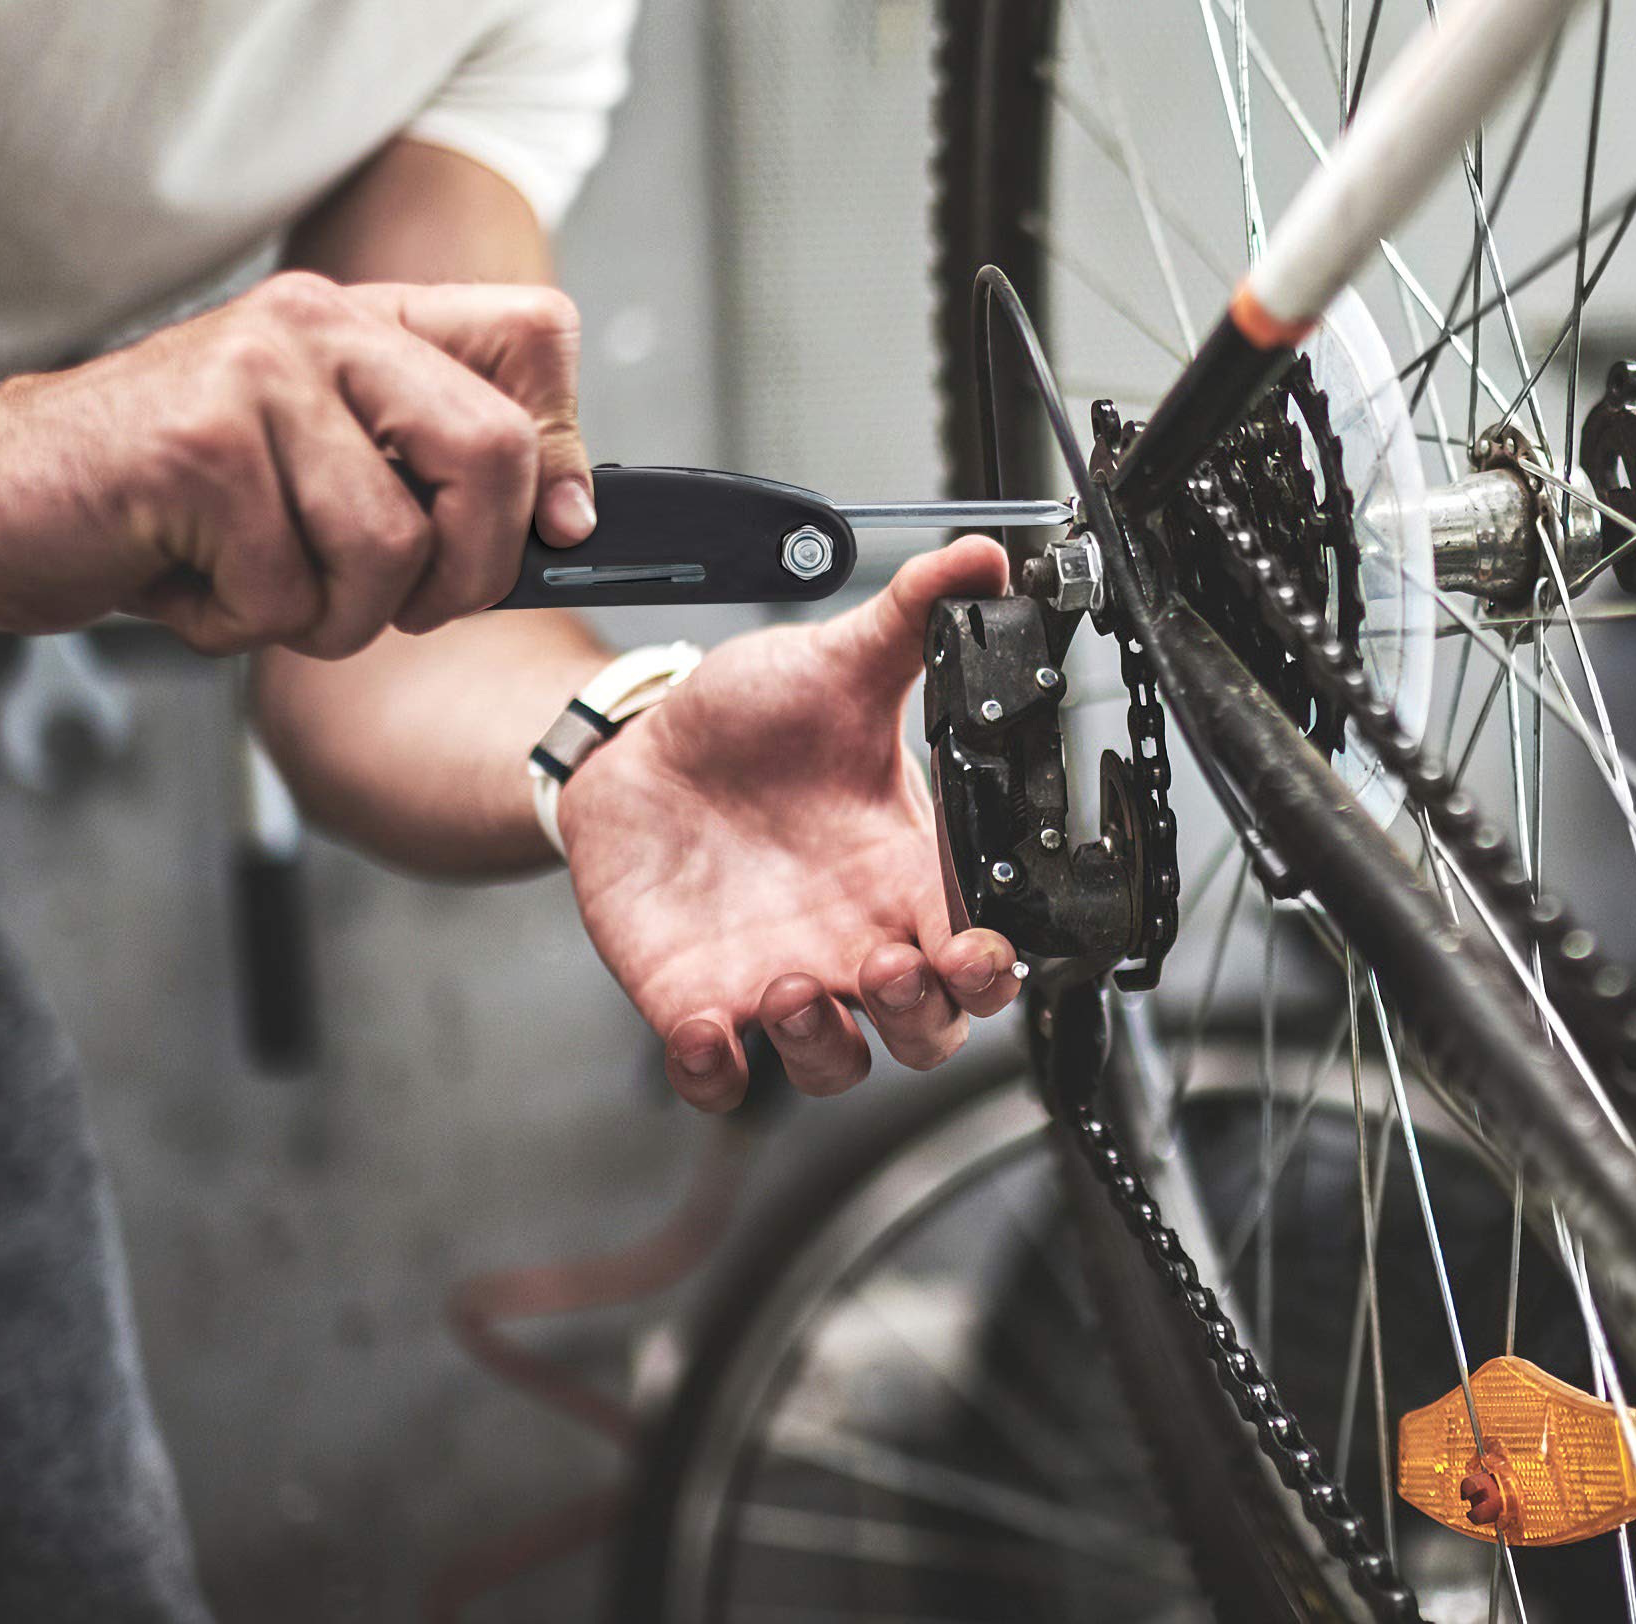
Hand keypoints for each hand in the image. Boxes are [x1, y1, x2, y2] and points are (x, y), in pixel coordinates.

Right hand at [0, 271, 592, 655]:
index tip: (552, 533)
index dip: (565, 450)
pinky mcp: (198, 449)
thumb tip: (571, 522)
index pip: (538, 333)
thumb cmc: (168, 499)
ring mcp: (256, 375)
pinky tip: (187, 584)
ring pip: (391, 550)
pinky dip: (243, 627)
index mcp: (366, 322)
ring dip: (333, 620)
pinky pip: (289, 593)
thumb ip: (429, 470)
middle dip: (466, 575)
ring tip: (259, 592)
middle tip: (399, 611)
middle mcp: (319, 323)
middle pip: (495, 454)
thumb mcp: (318, 466)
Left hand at [562, 535, 1024, 1111]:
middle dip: (923, 1020)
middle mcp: (855, 939)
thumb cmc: (754, 720)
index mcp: (904, 872)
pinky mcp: (696, 999)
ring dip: (823, 1047)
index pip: (978, 950)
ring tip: (792, 983)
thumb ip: (912, 620)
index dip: (993, 970)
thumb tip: (984, 558)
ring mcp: (777, 978)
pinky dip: (717, 1073)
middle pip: (926, 1032)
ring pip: (833, 1065)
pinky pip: (719, 1077)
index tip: (981, 949)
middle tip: (895, 969)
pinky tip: (705, 1029)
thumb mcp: (835, 664)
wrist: (642, 747)